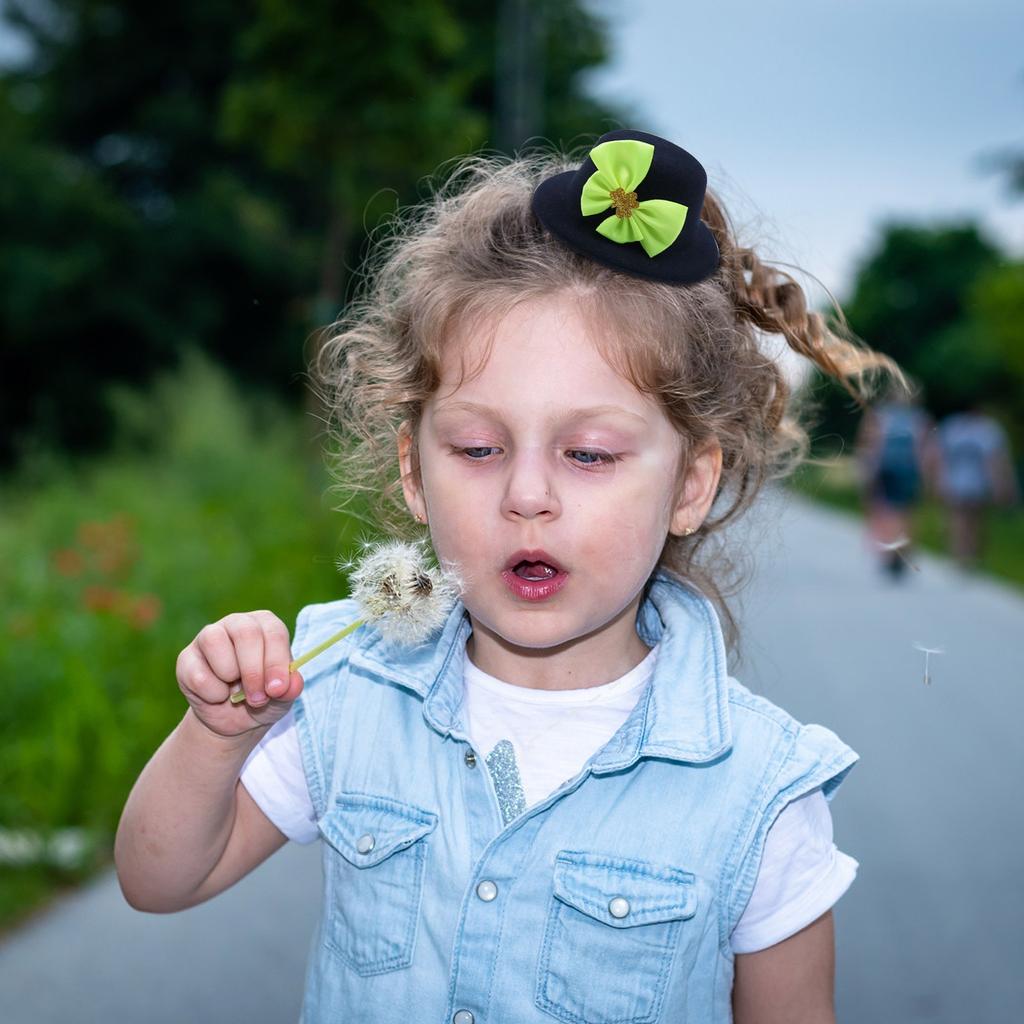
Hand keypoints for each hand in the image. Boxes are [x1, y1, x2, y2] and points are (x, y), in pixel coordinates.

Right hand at [176, 611, 303, 737]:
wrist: (235, 719)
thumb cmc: (264, 697)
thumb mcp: (283, 696)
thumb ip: (289, 688)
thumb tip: (285, 685)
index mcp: (266, 625)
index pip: (274, 632)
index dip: (276, 662)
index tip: (277, 689)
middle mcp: (237, 623)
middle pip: (246, 633)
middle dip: (253, 671)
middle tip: (258, 698)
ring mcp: (209, 637)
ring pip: (215, 642)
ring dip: (229, 675)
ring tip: (236, 692)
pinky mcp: (187, 658)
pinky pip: (198, 674)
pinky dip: (213, 693)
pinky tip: (218, 695)